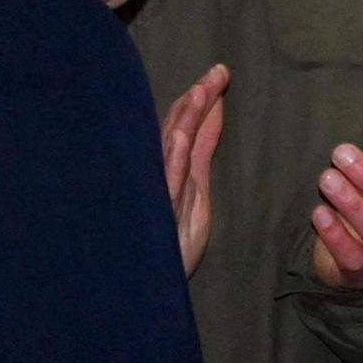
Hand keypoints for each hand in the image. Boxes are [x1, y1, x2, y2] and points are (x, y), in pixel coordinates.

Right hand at [161, 64, 227, 276]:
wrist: (143, 290)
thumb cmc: (167, 245)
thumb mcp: (195, 195)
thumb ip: (200, 154)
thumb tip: (211, 114)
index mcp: (176, 173)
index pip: (187, 128)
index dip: (202, 101)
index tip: (219, 73)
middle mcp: (163, 179)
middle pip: (178, 131)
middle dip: (196, 101)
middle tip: (216, 72)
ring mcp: (158, 196)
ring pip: (170, 151)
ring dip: (185, 120)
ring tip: (201, 91)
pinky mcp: (157, 216)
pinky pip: (165, 185)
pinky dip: (173, 160)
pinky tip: (183, 138)